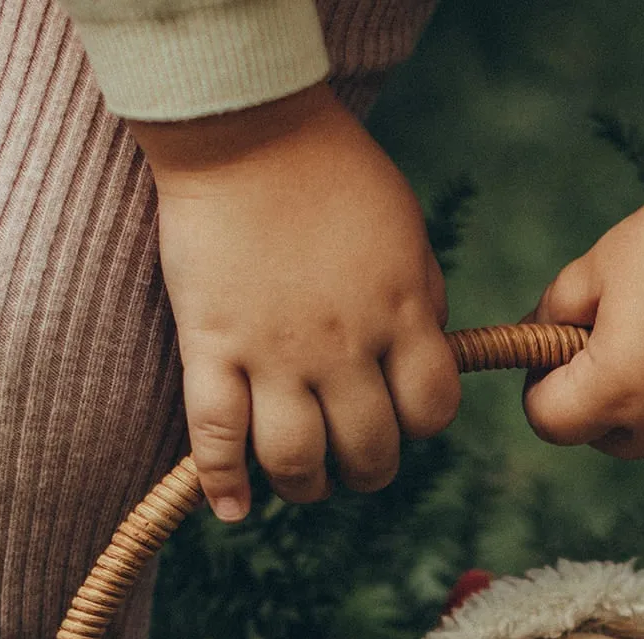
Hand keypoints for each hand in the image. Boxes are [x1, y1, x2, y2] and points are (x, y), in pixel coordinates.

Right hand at [128, 85, 459, 520]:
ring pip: (297, 460)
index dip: (421, 423)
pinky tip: (234, 510)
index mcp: (400, 314)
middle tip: (353, 459)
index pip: (432, 410)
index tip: (402, 414)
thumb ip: (422, 300)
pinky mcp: (211, 346)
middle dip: (367, 468)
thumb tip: (431, 356)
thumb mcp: (405, 230)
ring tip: (303, 481)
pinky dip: (222, 484)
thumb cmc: (330, 170)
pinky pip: (215, 436)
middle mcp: (342, 346)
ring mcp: (273, 353)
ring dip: (305, 486)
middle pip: (369, 450)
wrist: (242, 124)